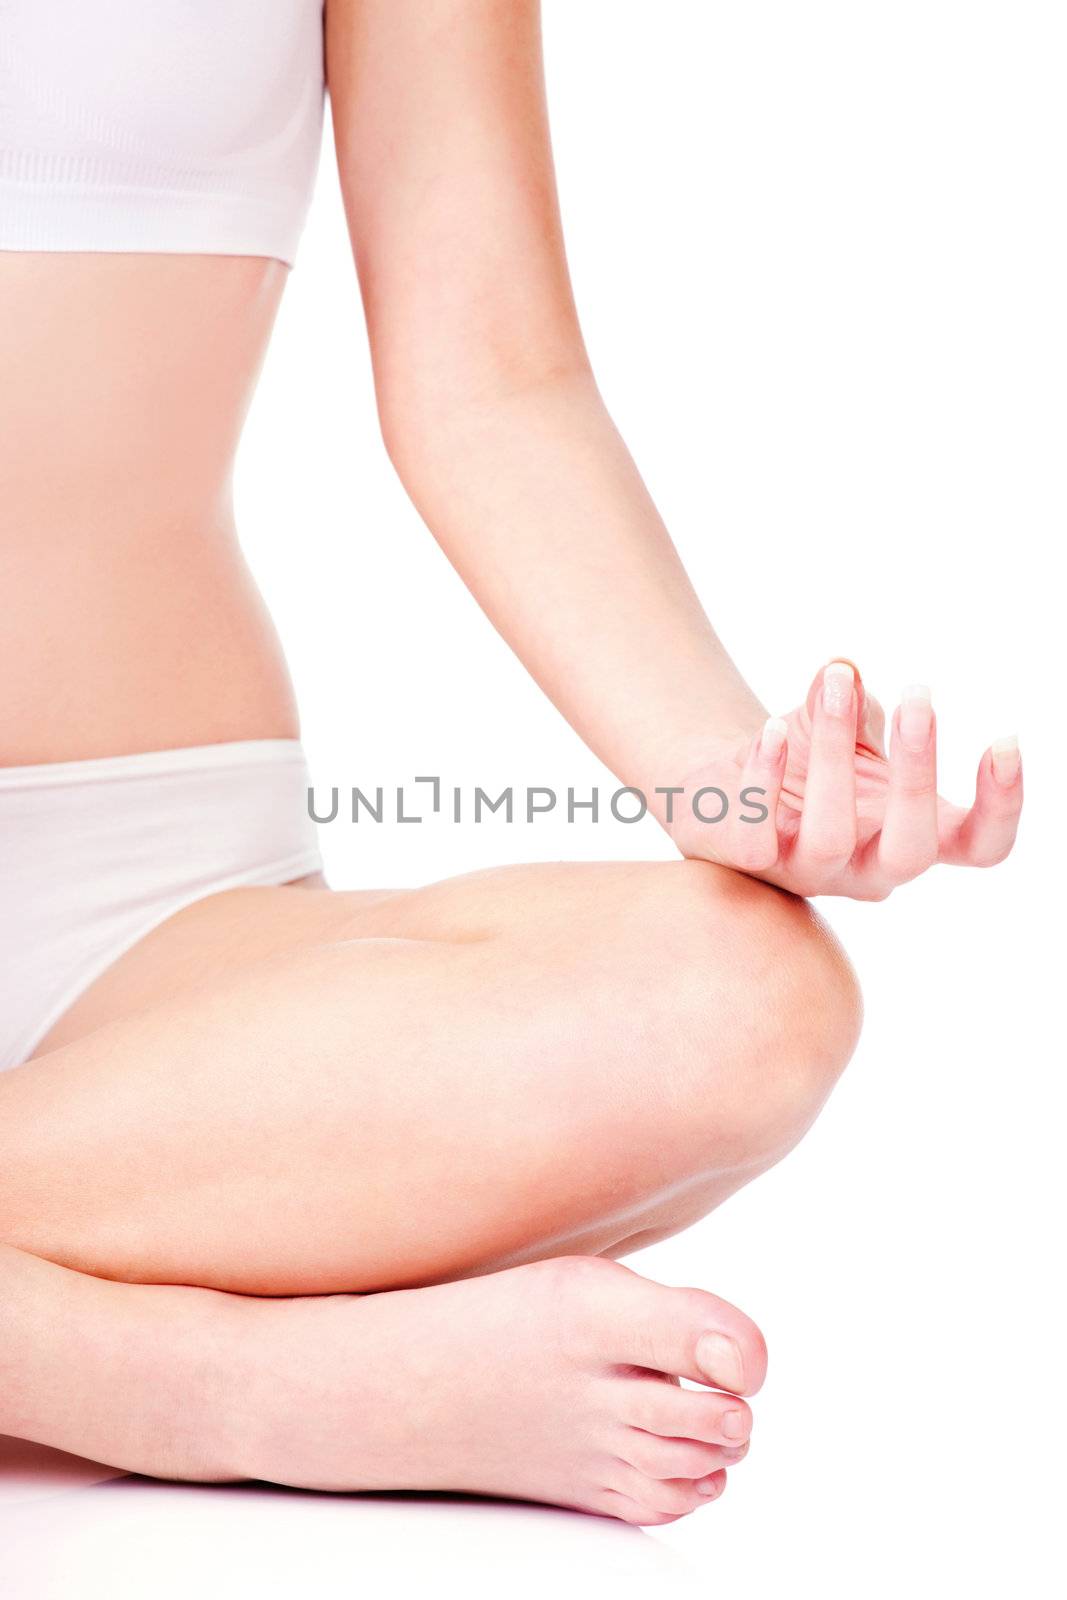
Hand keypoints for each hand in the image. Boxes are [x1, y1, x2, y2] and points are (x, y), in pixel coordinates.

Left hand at [665, 661, 1022, 899]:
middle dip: (918, 775)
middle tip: (921, 699)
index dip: (1001, 808)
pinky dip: (766, 777)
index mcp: (911, 835)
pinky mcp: (752, 865)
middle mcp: (867, 867)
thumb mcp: (840, 723)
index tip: (1005, 741)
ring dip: (835, 753)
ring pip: (830, 835)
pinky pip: (757, 837)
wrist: (722, 785)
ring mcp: (809, 872)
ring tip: (836, 682)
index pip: (978, 846)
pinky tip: (773, 729)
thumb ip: (854, 701)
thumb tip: (844, 672)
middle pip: (912, 850)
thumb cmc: (804, 759)